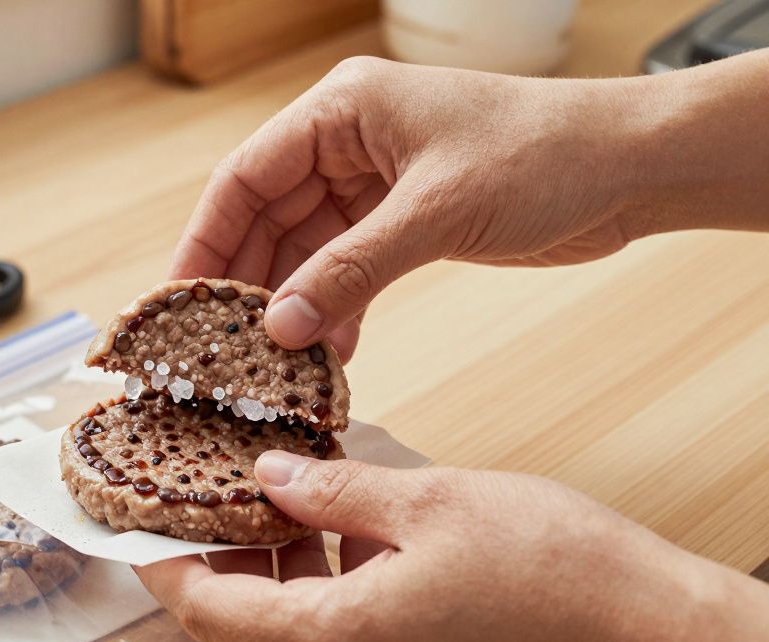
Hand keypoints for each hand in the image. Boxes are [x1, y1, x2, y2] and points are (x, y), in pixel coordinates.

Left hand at [135, 456, 768, 641]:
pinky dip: (314, 597)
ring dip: (266, 576)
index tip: (136, 518)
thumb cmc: (556, 569)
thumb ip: (331, 489)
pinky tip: (331, 538)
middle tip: (201, 493)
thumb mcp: (426, 501)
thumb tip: (270, 475)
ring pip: (285, 639)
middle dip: (211, 561)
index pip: (207, 605)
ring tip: (266, 501)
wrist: (657, 637)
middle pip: (238, 628)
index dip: (163, 559)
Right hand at [167, 51, 768, 360]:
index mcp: (341, 111)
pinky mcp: (402, 220)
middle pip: (265, 219)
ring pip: (305, 252)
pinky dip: (336, 310)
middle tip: (217, 348)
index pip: (245, 179)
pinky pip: (347, 270)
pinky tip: (328, 353)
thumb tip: (281, 328)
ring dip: (292, 307)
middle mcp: (347, 142)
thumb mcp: (435, 212)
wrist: (630, 166)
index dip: (203, 242)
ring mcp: (374, 183)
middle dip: (245, 285)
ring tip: (272, 364)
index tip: (177, 301)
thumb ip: (350, 270)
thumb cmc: (544, 154)